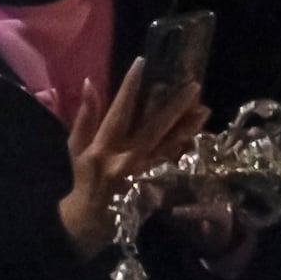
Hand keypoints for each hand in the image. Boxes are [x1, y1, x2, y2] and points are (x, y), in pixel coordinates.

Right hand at [58, 54, 207, 247]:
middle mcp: (126, 159)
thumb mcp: (76, 147)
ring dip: (189, 126)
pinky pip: (176, 161)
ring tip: (204, 108)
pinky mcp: (156, 183)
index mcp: (102, 148)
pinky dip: (188, 146)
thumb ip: (85, 116)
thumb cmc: (84, 177)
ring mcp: (144, 172)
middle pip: (154, 128)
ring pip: (171, 144)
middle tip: (193, 85)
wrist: (93, 217)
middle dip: (174, 106)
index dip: (130, 87)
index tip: (142, 62)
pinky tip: (199, 132)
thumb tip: (91, 82)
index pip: (118, 111)